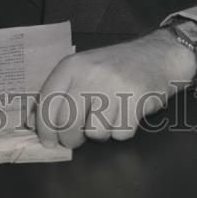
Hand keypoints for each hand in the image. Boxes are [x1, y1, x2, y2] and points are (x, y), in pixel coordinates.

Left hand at [35, 29, 196, 148]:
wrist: (157, 55)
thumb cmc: (116, 66)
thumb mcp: (84, 68)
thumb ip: (63, 92)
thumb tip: (39, 125)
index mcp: (72, 65)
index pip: (48, 102)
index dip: (44, 128)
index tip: (48, 141)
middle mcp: (90, 75)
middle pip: (68, 122)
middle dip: (69, 139)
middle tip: (75, 140)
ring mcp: (114, 87)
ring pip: (95, 133)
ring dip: (101, 132)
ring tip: (109, 115)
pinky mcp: (135, 100)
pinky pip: (120, 134)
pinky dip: (122, 130)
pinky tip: (126, 113)